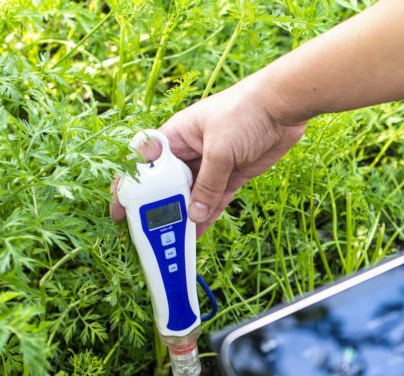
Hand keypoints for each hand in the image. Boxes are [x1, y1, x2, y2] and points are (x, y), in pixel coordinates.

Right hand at [110, 77, 306, 235]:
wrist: (283, 106)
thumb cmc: (244, 112)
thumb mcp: (219, 149)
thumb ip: (207, 184)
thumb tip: (194, 214)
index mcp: (176, 136)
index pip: (144, 163)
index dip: (130, 186)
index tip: (120, 209)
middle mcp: (189, 151)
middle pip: (168, 184)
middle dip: (159, 208)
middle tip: (149, 234)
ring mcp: (211, 164)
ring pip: (192, 195)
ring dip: (185, 217)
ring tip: (173, 241)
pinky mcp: (232, 174)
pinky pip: (215, 199)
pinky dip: (208, 216)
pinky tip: (197, 233)